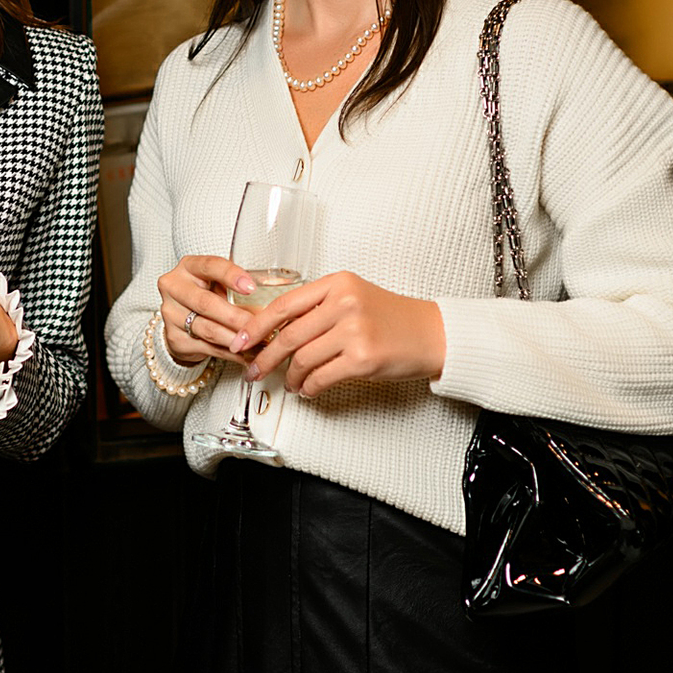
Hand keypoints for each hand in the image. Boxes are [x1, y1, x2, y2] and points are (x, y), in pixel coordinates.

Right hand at [154, 255, 257, 366]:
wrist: (181, 319)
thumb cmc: (206, 294)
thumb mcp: (218, 283)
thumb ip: (237, 289)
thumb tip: (273, 304)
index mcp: (188, 267)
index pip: (210, 266)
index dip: (231, 276)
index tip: (251, 288)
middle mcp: (174, 287)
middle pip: (207, 303)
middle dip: (236, 317)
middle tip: (260, 325)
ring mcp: (171, 314)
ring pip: (208, 329)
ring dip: (236, 338)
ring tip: (259, 342)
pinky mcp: (174, 338)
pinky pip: (207, 347)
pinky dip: (231, 353)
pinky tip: (247, 354)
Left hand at [236, 271, 444, 397]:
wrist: (432, 334)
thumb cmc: (392, 318)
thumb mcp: (353, 297)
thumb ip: (318, 308)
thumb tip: (274, 330)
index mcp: (337, 284)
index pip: (284, 305)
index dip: (256, 325)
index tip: (239, 340)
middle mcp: (344, 303)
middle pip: (288, 335)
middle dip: (265, 357)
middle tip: (253, 370)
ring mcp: (354, 331)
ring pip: (303, 359)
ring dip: (290, 376)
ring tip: (289, 383)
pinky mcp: (363, 359)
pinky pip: (321, 377)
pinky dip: (309, 387)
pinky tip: (307, 389)